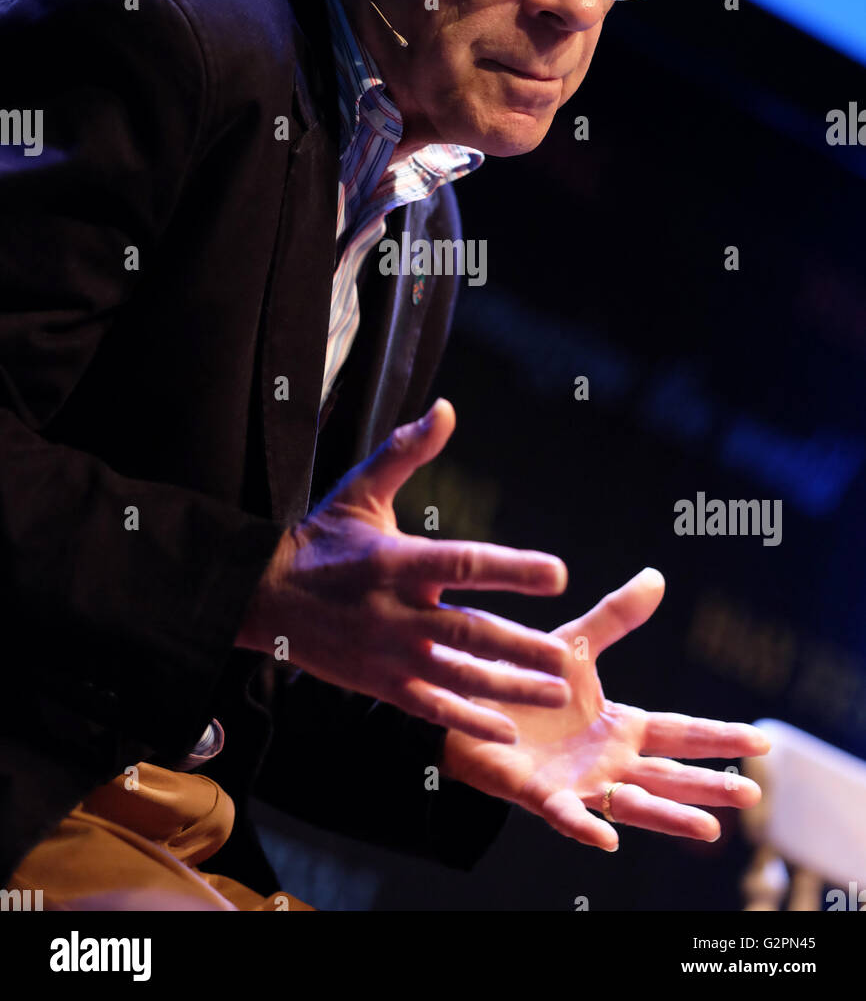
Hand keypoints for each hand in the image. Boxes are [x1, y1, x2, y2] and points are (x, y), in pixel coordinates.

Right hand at [236, 398, 574, 741]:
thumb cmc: (322, 540)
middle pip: (470, 632)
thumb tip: (446, 410)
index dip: (510, 569)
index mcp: (398, 561)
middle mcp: (396, 611)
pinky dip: (467, 722)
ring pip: (458, 676)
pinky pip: (430, 707)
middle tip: (568, 657)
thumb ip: (406, 452)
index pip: (464, 564)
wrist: (262, 597)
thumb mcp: (361, 491)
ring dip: (509, 689)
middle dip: (522, 647)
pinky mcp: (379, 683)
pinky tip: (505, 731)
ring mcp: (388, 653)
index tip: (556, 573)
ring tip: (556, 693)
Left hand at [439, 568, 770, 848]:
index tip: (764, 743)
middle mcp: (607, 763)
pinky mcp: (538, 795)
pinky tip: (609, 838)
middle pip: (668, 776)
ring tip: (708, 829)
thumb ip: (613, 618)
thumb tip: (656, 575)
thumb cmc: (523, 681)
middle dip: (709, 786)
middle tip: (752, 796)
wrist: (463, 704)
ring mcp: (577, 784)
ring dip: (669, 817)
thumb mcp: (574, 644)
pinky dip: (586, 827)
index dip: (720, 738)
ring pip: (632, 804)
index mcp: (620, 729)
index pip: (679, 734)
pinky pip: (566, 815)